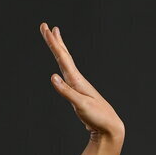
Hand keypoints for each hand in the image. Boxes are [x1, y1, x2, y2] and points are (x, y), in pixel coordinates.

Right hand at [40, 22, 125, 143]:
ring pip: (67, 63)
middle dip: (54, 41)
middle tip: (45, 26)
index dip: (53, 43)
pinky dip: (63, 66)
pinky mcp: (79, 93)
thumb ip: (66, 92)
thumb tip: (52, 77)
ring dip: (60, 50)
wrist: (110, 128)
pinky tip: (62, 68)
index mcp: (77, 80)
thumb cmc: (98, 117)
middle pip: (64, 56)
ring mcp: (79, 86)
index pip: (62, 58)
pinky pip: (68, 74)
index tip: (45, 28)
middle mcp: (77, 80)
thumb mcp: (81, 105)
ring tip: (56, 37)